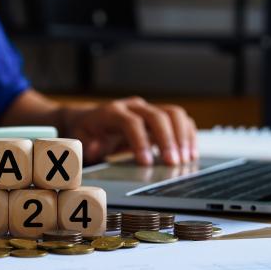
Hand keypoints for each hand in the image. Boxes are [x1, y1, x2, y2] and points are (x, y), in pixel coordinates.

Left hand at [67, 97, 197, 165]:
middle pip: (157, 115)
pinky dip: (188, 135)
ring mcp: (148, 109)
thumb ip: (85, 144)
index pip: (131, 122)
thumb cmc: (86, 131)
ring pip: (173, 113)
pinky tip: (190, 153)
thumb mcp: (79, 138)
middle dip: (168, 140)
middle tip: (173, 163)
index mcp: (112, 112)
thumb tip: (93, 147)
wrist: (89, 118)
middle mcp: (133, 107)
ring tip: (186, 159)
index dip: (140, 142)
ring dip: (183, 136)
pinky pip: (180, 120)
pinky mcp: (159, 115)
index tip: (147, 162)